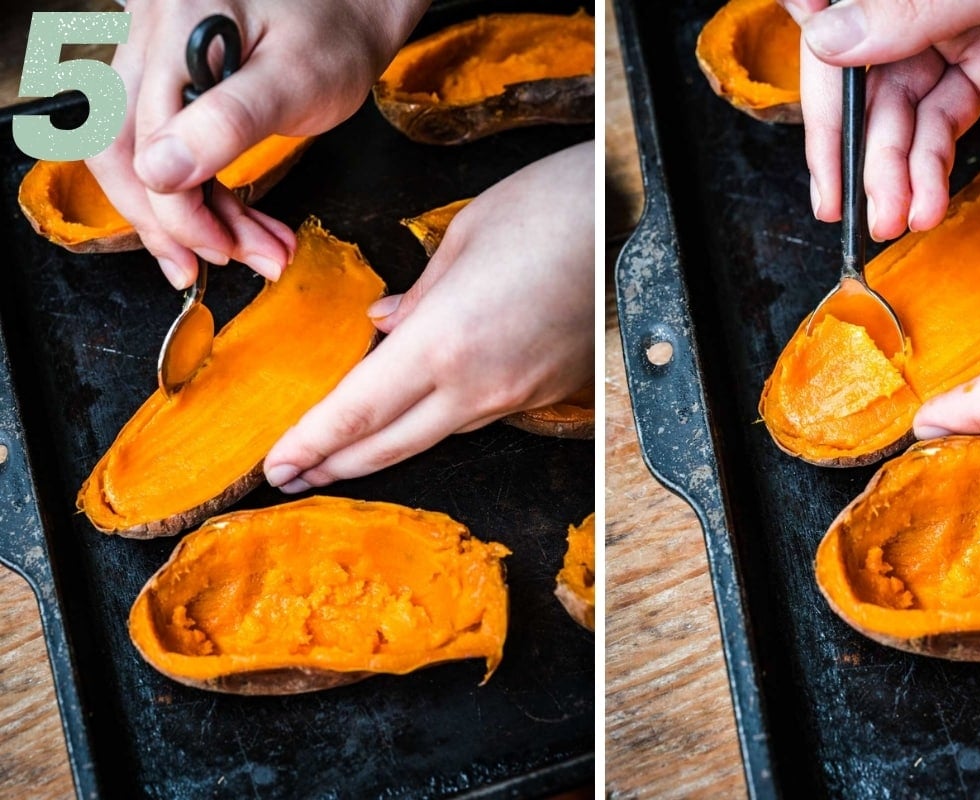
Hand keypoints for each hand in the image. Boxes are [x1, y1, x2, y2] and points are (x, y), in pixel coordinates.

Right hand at [86, 0, 426, 288]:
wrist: (351, 12)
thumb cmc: (334, 35)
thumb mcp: (296, 82)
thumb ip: (229, 123)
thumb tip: (161, 174)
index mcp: (175, 29)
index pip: (140, 142)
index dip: (175, 210)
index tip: (222, 250)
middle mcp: (148, 37)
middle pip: (120, 150)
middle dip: (171, 221)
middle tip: (224, 261)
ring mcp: (154, 58)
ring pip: (140, 155)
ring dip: (191, 214)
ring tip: (252, 250)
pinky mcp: (170, 81)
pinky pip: (165, 146)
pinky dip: (201, 194)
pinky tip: (239, 225)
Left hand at [262, 141, 594, 491]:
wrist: (635, 219)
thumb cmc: (551, 208)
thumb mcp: (463, 238)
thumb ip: (418, 295)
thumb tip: (385, 325)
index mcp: (443, 342)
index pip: (358, 412)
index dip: (312, 444)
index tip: (276, 464)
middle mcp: (479, 385)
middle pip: (391, 444)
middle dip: (334, 465)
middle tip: (293, 476)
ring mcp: (517, 395)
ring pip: (435, 436)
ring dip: (383, 447)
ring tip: (344, 452)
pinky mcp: (547, 392)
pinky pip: (479, 416)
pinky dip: (437, 421)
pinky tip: (418, 412)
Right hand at [781, 0, 979, 239]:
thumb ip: (915, 9)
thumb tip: (827, 36)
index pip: (834, 16)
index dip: (817, 78)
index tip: (814, 133)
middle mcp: (922, 2)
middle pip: (861, 80)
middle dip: (853, 149)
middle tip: (844, 207)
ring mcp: (955, 35)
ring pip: (901, 114)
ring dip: (894, 173)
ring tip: (898, 220)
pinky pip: (942, 126)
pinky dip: (931, 168)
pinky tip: (926, 201)